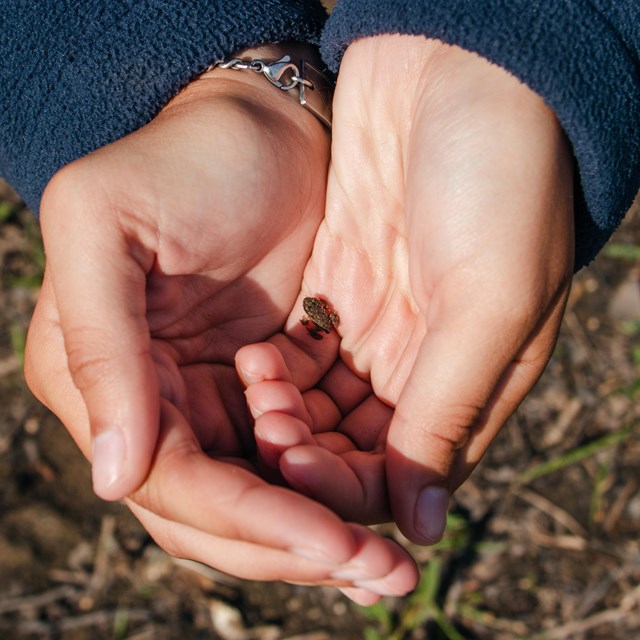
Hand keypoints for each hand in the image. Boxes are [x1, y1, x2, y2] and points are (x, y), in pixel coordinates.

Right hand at [24, 44, 418, 600]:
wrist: (260, 128)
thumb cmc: (184, 160)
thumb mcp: (106, 226)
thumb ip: (99, 348)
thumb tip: (115, 476)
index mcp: (100, 379)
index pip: (176, 483)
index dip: (252, 521)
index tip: (334, 544)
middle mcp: (152, 403)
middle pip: (220, 511)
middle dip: (297, 546)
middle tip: (380, 575)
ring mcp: (210, 398)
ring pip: (263, 495)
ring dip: (323, 529)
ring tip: (390, 559)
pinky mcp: (262, 383)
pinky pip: (299, 453)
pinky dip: (336, 481)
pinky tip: (383, 497)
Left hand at [237, 35, 574, 543]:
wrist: (458, 70)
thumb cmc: (500, 177)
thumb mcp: (491, 299)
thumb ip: (451, 409)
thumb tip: (422, 525)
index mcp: (475, 376)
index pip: (405, 472)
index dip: (349, 487)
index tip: (297, 468)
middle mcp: (424, 362)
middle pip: (355, 447)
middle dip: (307, 452)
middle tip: (267, 434)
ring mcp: (377, 326)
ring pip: (320, 406)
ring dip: (285, 412)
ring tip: (258, 389)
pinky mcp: (337, 287)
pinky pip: (298, 352)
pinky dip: (275, 367)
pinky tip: (253, 358)